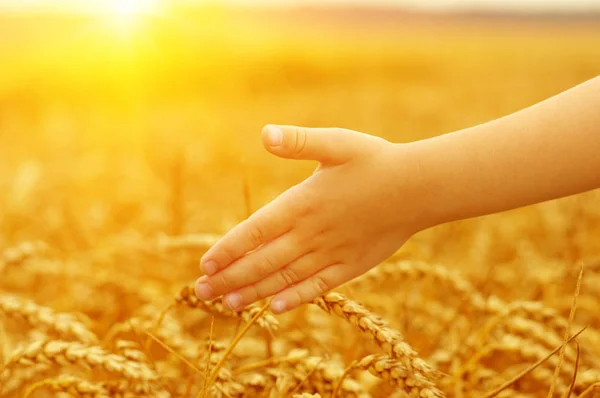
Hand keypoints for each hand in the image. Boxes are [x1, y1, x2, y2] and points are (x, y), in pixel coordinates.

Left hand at [195, 125, 425, 313]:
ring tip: (227, 305)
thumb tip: (265, 133)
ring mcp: (331, 253)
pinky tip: (275, 308)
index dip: (228, 250)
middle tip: (201, 293)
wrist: (419, 188)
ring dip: (253, 292)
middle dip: (230, 278)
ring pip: (284, 278)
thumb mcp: (337, 142)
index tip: (205, 265)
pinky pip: (317, 286)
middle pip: (262, 262)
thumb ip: (299, 141)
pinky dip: (295, 298)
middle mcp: (312, 234)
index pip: (254, 232)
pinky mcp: (351, 266)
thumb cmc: (376, 161)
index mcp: (302, 204)